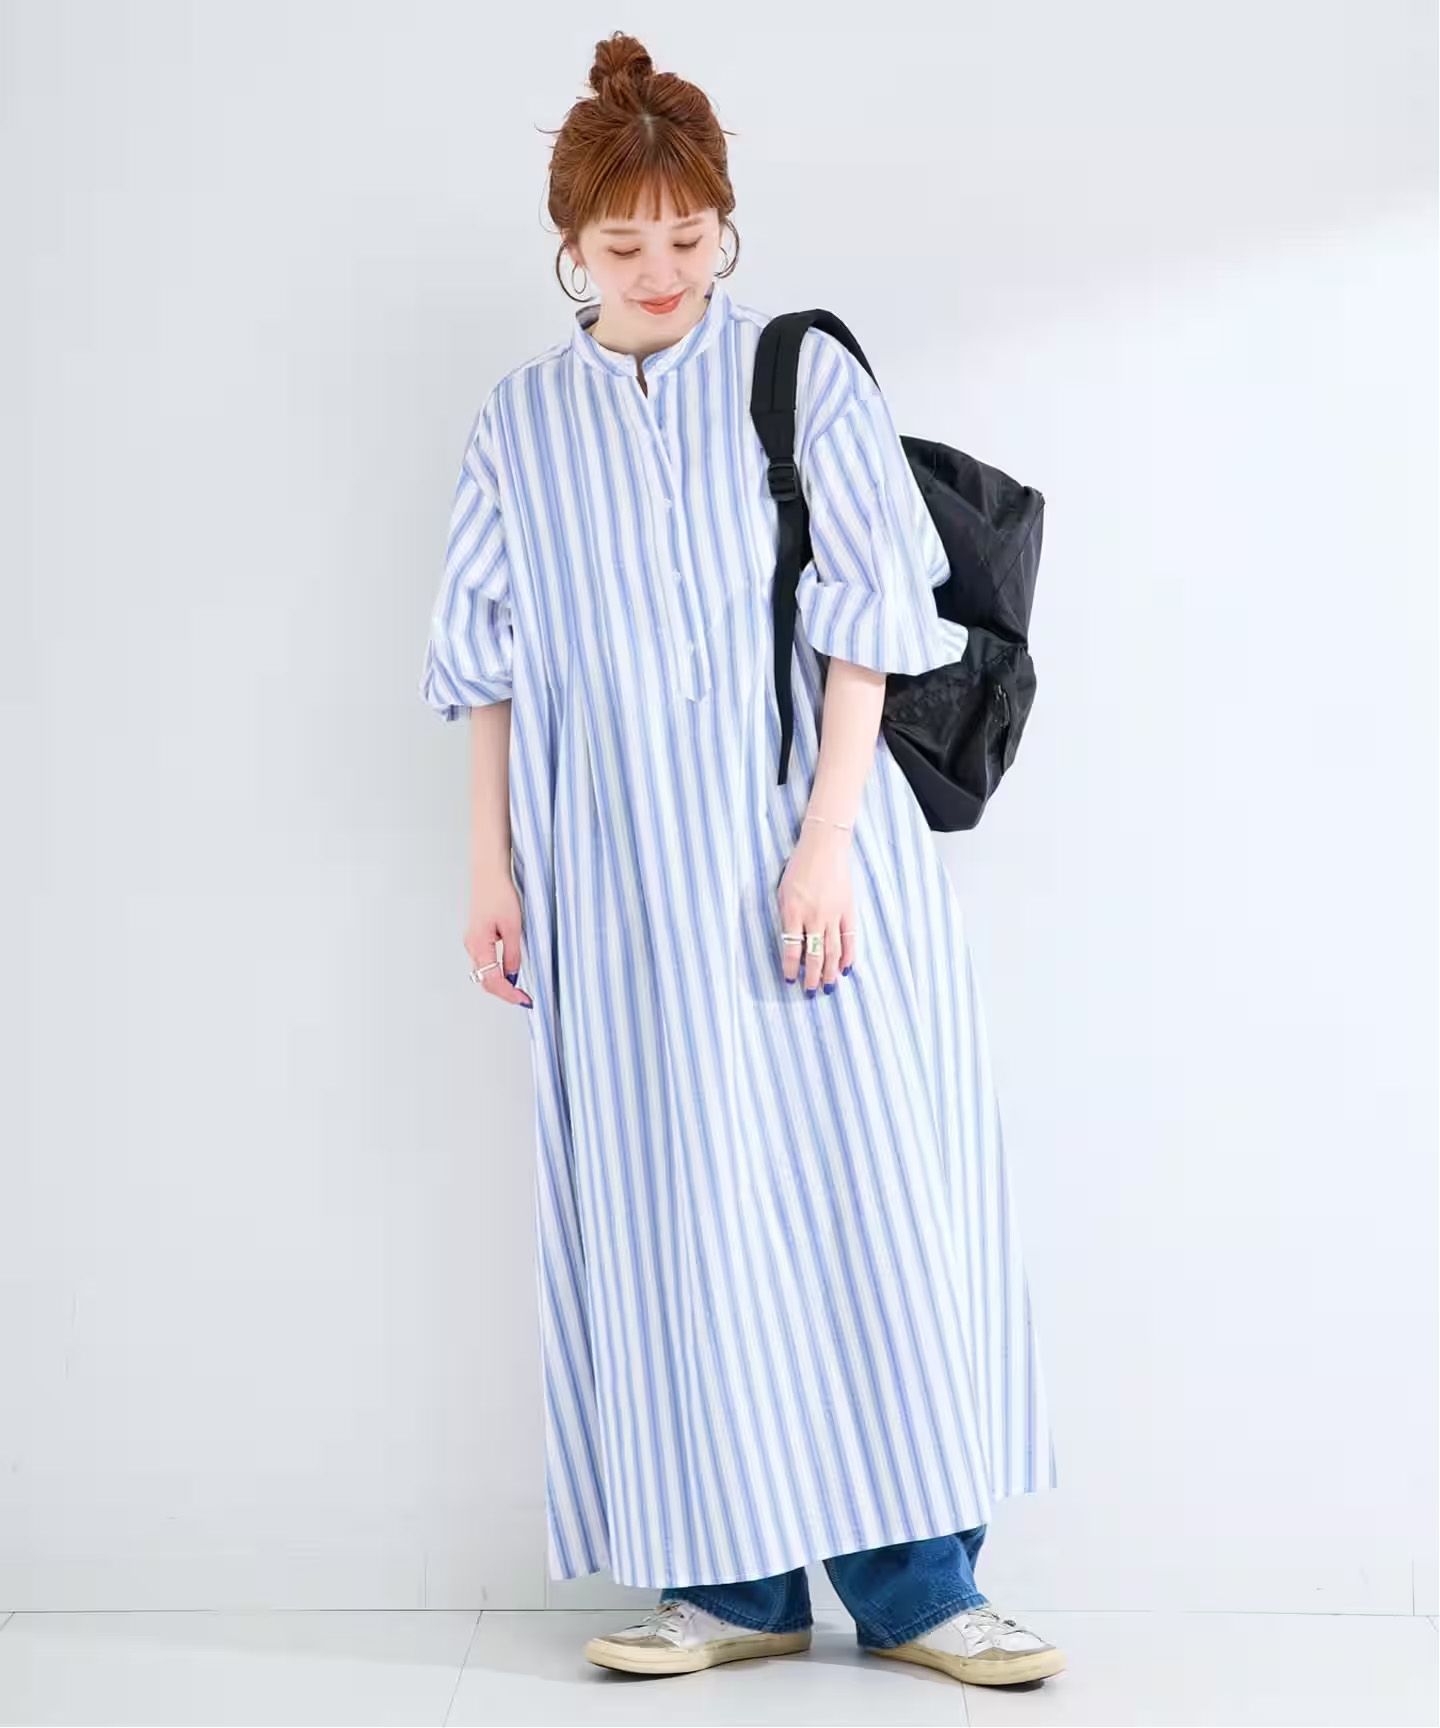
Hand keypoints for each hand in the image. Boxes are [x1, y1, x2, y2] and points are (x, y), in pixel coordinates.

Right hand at [464, 873, 532, 1006]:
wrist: (488, 874)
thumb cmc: (499, 894)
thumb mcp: (513, 927)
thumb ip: (513, 954)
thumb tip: (513, 975)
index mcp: (479, 945)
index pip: (492, 981)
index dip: (509, 994)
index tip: (523, 1000)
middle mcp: (472, 946)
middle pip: (486, 980)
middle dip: (505, 993)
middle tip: (524, 998)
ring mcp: (473, 942)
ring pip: (484, 973)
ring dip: (500, 984)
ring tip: (518, 990)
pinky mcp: (477, 937)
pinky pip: (485, 962)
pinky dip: (497, 972)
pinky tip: (509, 973)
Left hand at [777, 821, 855, 992]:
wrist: (824, 846)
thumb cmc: (798, 867)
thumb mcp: (782, 891)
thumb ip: (787, 918)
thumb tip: (793, 944)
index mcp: (793, 911)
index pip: (792, 949)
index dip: (791, 968)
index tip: (790, 980)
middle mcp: (814, 916)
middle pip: (814, 955)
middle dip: (812, 977)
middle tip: (810, 993)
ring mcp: (834, 914)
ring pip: (833, 951)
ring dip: (829, 972)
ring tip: (828, 988)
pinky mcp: (848, 909)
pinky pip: (850, 938)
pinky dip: (848, 955)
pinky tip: (845, 969)